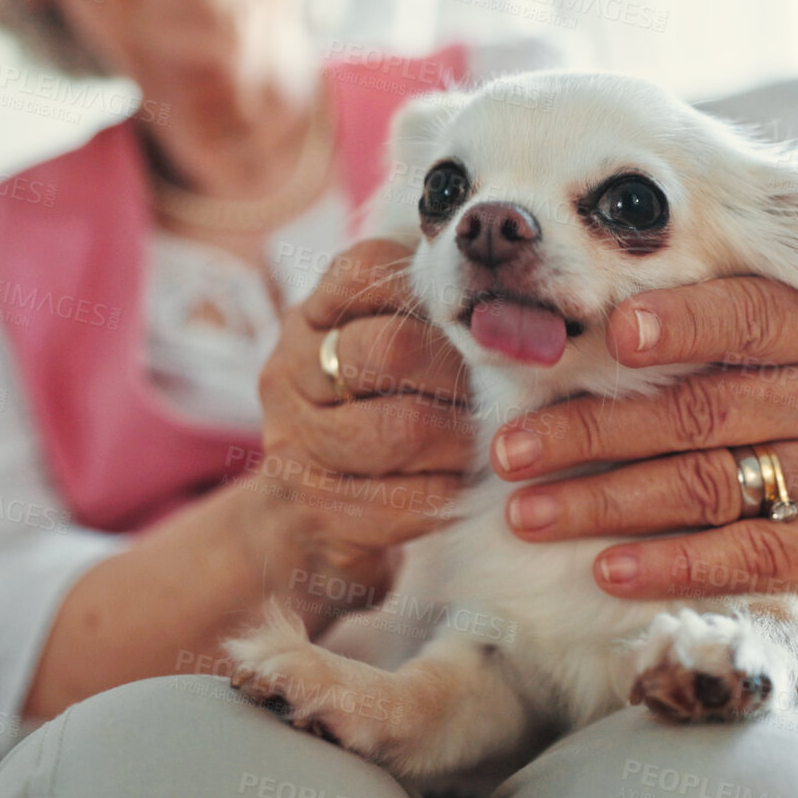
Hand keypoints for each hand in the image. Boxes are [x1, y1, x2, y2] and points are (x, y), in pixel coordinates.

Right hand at [246, 239, 472, 632]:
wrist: (297, 525)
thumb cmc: (361, 420)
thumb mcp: (368, 356)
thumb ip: (417, 318)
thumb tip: (509, 305)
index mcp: (306, 321)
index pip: (364, 272)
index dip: (434, 294)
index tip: (478, 323)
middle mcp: (288, 374)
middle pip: (393, 350)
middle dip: (462, 375)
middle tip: (503, 393)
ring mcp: (297, 445)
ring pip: (405, 429)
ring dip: (466, 439)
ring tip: (494, 443)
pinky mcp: (320, 511)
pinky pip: (409, 498)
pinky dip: (454, 492)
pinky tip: (469, 488)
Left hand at [488, 276, 797, 597]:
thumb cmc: (789, 372)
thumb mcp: (764, 326)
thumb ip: (686, 316)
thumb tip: (547, 329)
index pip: (747, 314)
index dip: (681, 324)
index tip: (615, 333)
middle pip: (700, 410)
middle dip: (592, 430)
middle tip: (509, 449)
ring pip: (708, 485)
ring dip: (605, 502)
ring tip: (527, 513)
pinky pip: (750, 560)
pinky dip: (673, 566)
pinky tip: (608, 570)